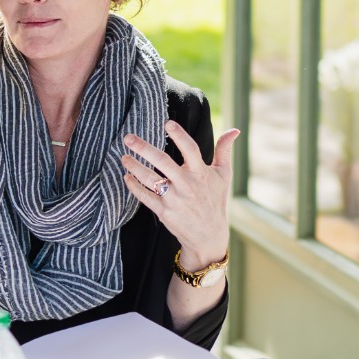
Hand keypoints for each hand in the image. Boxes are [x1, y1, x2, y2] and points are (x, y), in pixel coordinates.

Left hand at [121, 122, 239, 269]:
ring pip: (150, 179)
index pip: (191, 150)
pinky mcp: (164, 212)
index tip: (167, 123)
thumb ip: (224, 150)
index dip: (180, 136)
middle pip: (163, 162)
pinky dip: (134, 186)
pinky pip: (145, 197)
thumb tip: (234, 130)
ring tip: (124, 157)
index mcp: (201, 173)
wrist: (209, 236)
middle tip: (128, 137)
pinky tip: (126, 177)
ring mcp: (174, 199)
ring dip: (134, 166)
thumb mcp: (223, 175)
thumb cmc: (215, 201)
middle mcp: (187, 185)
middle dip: (144, 148)